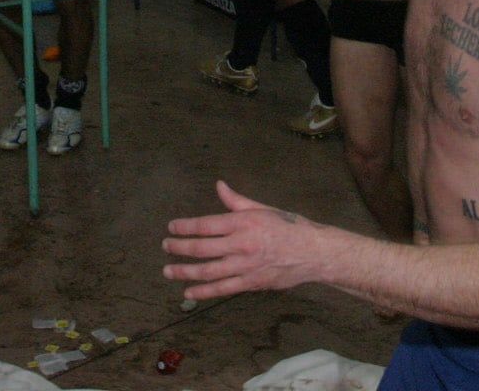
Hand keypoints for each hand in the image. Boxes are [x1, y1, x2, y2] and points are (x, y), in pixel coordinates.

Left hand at [163, 179, 324, 298]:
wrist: (313, 252)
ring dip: (185, 272)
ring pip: (208, 271)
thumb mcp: (262, 209)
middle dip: (179, 248)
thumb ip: (237, 201)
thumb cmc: (288, 226)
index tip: (171, 228)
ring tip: (168, 271)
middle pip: (202, 248)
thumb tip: (219, 186)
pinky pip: (223, 289)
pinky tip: (189, 292)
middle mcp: (241, 244)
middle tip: (166, 246)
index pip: (205, 225)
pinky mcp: (250, 283)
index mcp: (243, 222)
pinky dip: (204, 292)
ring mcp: (245, 266)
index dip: (185, 227)